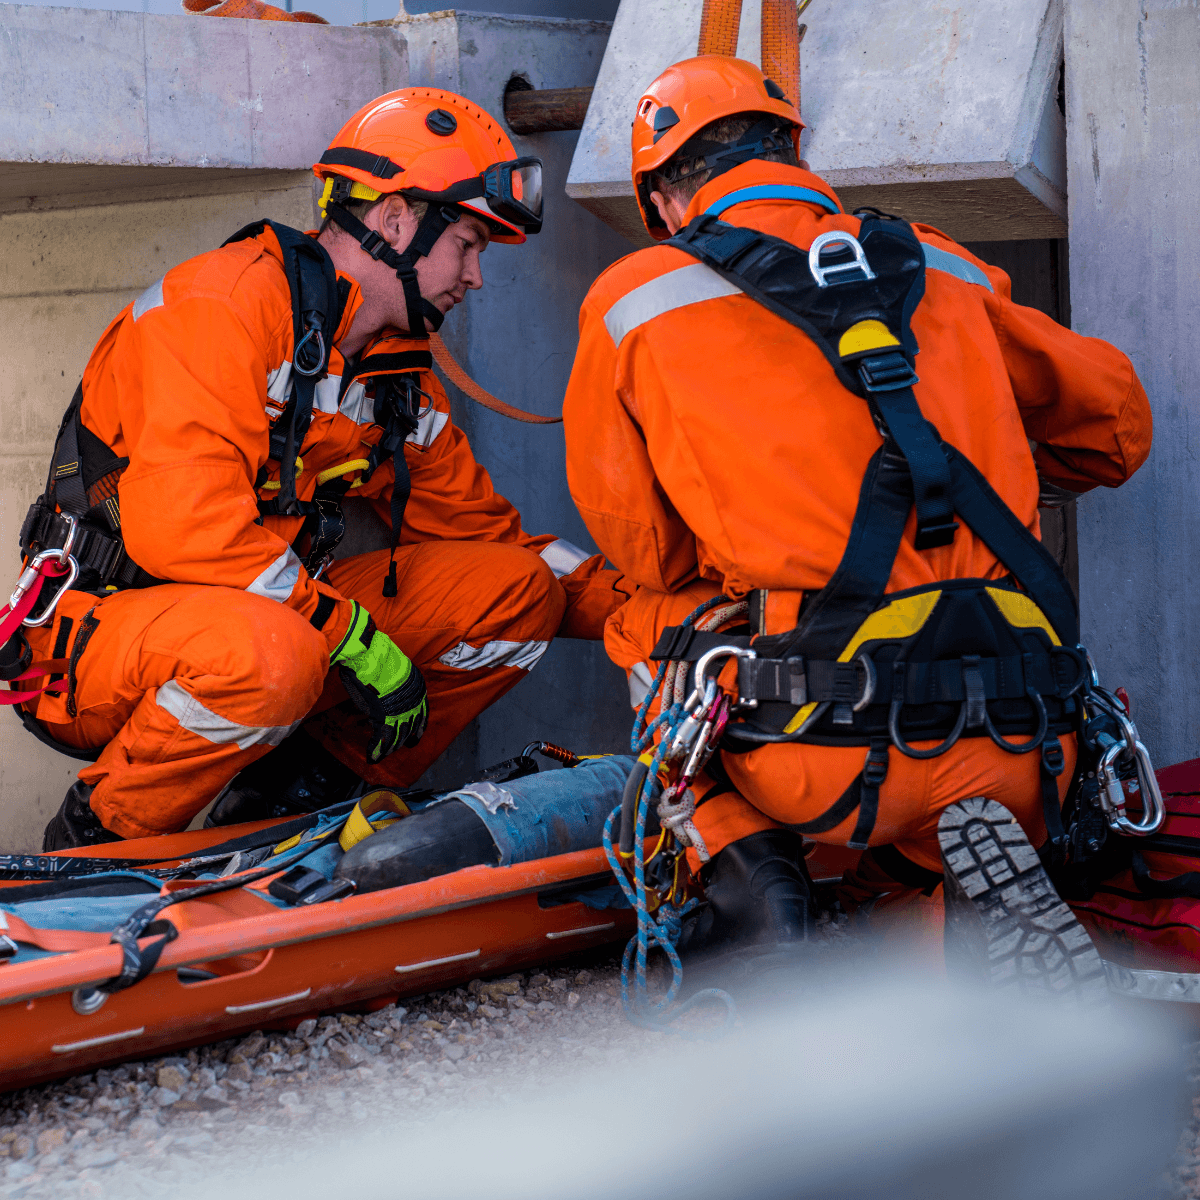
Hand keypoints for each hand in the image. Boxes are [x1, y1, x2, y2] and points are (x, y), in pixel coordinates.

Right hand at [331, 602, 427, 760]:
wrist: (369, 653)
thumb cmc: (376, 657)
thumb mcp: (393, 669)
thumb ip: (394, 684)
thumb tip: (389, 691)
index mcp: (417, 687)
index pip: (422, 712)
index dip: (419, 725)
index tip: (417, 734)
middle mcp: (414, 700)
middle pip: (412, 726)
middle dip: (407, 739)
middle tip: (406, 746)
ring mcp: (400, 710)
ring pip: (398, 736)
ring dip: (390, 747)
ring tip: (384, 754)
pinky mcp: (385, 717)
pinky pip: (382, 739)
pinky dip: (376, 750)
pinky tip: (372, 757)